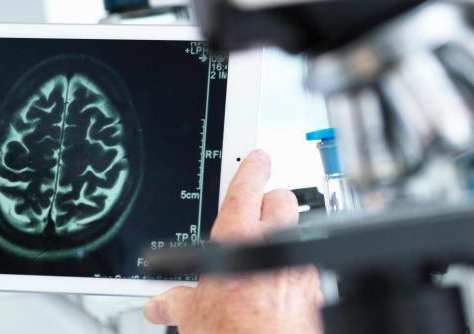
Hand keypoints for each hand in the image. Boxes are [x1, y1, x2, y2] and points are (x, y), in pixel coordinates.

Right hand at [142, 150, 321, 332]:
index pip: (247, 187)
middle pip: (282, 199)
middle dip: (271, 201)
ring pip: (298, 230)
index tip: (256, 157)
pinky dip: (293, 269)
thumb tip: (159, 303)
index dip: (252, 166)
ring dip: (284, 234)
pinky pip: (307, 265)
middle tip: (256, 212)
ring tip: (264, 250)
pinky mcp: (314, 289)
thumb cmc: (232, 332)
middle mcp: (273, 247)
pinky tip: (278, 283)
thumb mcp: (192, 314)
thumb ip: (174, 300)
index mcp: (238, 241)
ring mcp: (298, 268)